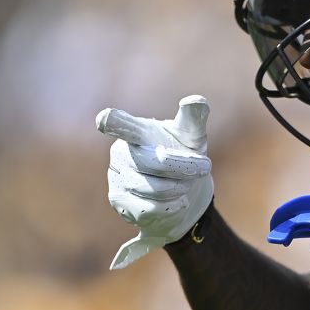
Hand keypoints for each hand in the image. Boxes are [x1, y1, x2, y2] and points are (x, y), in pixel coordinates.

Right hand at [96, 95, 212, 269]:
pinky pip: (149, 208)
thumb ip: (193, 119)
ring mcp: (117, 176)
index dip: (114, 123)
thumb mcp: (193, 138)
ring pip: (152, 188)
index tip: (105, 119)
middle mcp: (121, 151)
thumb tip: (197, 100)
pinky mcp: (119, 200)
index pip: (121, 124)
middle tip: (204, 167)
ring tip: (185, 184)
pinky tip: (176, 200)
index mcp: (137, 130)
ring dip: (178, 188)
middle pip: (153, 162)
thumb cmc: (184, 156)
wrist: (182, 193)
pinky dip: (171, 206)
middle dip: (184, 167)